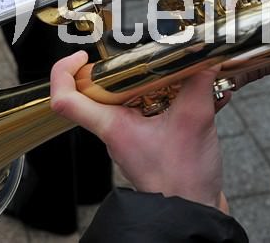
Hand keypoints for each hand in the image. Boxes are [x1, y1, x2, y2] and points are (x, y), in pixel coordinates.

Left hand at [50, 51, 226, 211]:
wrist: (194, 217)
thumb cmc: (181, 182)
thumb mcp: (193, 122)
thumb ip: (198, 84)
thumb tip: (205, 56)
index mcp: (112, 126)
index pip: (65, 99)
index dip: (63, 71)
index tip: (82, 55)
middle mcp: (118, 131)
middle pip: (103, 90)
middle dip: (125, 66)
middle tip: (146, 53)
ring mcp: (135, 138)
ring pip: (135, 98)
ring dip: (159, 81)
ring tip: (184, 70)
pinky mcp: (155, 142)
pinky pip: (159, 110)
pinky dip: (178, 98)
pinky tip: (206, 95)